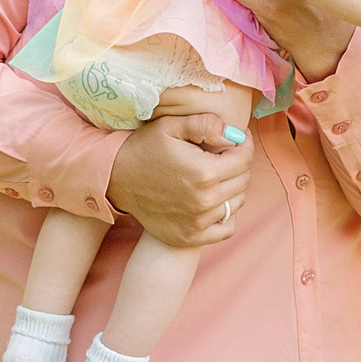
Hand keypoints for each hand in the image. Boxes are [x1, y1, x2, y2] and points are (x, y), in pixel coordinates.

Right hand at [107, 111, 255, 248]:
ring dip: (232, 188)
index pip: (244, 158)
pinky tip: (212, 201)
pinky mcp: (190, 237)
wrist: (115, 179)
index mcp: (204, 173)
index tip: (237, 138)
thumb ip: (206, 124)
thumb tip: (235, 134)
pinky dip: (225, 216)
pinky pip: (226, 229)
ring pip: (237, 203)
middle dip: (238, 164)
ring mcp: (198, 223)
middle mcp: (204, 201)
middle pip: (243, 180)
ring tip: (216, 176)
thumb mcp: (171, 126)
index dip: (244, 144)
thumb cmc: (144, 148)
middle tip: (224, 155)